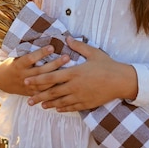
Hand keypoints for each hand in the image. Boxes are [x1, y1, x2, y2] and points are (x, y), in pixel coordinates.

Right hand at [0, 46, 70, 95]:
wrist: (2, 81)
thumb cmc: (13, 63)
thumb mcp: (16, 56)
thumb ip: (28, 51)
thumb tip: (44, 38)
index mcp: (18, 65)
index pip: (30, 58)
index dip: (41, 53)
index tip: (52, 46)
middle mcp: (23, 76)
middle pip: (41, 70)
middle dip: (55, 64)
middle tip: (67, 57)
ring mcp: (28, 86)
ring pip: (45, 83)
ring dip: (57, 77)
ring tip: (70, 70)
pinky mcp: (32, 94)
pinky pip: (44, 93)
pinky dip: (54, 90)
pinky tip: (65, 85)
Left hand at [24, 37, 138, 111]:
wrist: (121, 81)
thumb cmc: (107, 65)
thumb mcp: (93, 52)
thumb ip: (78, 46)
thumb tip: (67, 38)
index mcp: (74, 72)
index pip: (51, 77)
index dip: (37, 80)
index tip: (27, 82)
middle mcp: (74, 86)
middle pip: (52, 92)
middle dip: (38, 96)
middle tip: (28, 100)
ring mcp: (80, 96)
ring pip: (60, 102)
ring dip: (49, 104)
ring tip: (40, 105)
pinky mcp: (87, 103)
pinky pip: (72, 107)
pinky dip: (63, 108)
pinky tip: (57, 109)